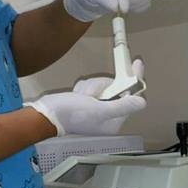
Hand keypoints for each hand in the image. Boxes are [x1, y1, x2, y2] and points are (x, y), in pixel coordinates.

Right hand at [26, 60, 146, 135]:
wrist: (45, 113)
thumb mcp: (98, 110)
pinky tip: (77, 95)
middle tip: (91, 95)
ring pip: (103, 85)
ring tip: (81, 97)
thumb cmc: (70, 115)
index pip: (131, 99)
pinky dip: (84, 87)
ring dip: (91, 87)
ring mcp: (97, 108)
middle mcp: (107, 116)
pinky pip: (93, 86)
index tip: (137, 65)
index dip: (135, 82)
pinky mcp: (88, 100)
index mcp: (113, 123)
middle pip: (116, 89)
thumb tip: (141, 102)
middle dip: (101, 87)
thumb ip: (122, 106)